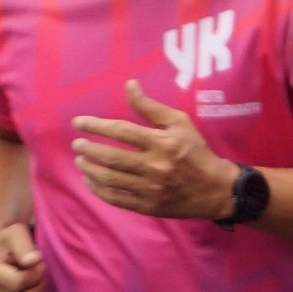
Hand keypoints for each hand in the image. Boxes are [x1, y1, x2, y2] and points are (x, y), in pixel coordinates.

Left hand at [70, 83, 234, 218]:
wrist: (216, 189)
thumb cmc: (196, 151)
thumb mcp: (179, 122)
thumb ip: (150, 107)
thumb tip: (129, 85)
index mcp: (162, 142)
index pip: (121, 131)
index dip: (96, 126)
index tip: (77, 123)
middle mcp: (155, 166)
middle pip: (111, 157)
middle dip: (89, 149)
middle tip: (76, 145)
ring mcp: (151, 189)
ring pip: (111, 179)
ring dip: (90, 169)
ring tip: (81, 161)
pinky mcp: (149, 206)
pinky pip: (116, 199)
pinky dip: (99, 190)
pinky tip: (91, 181)